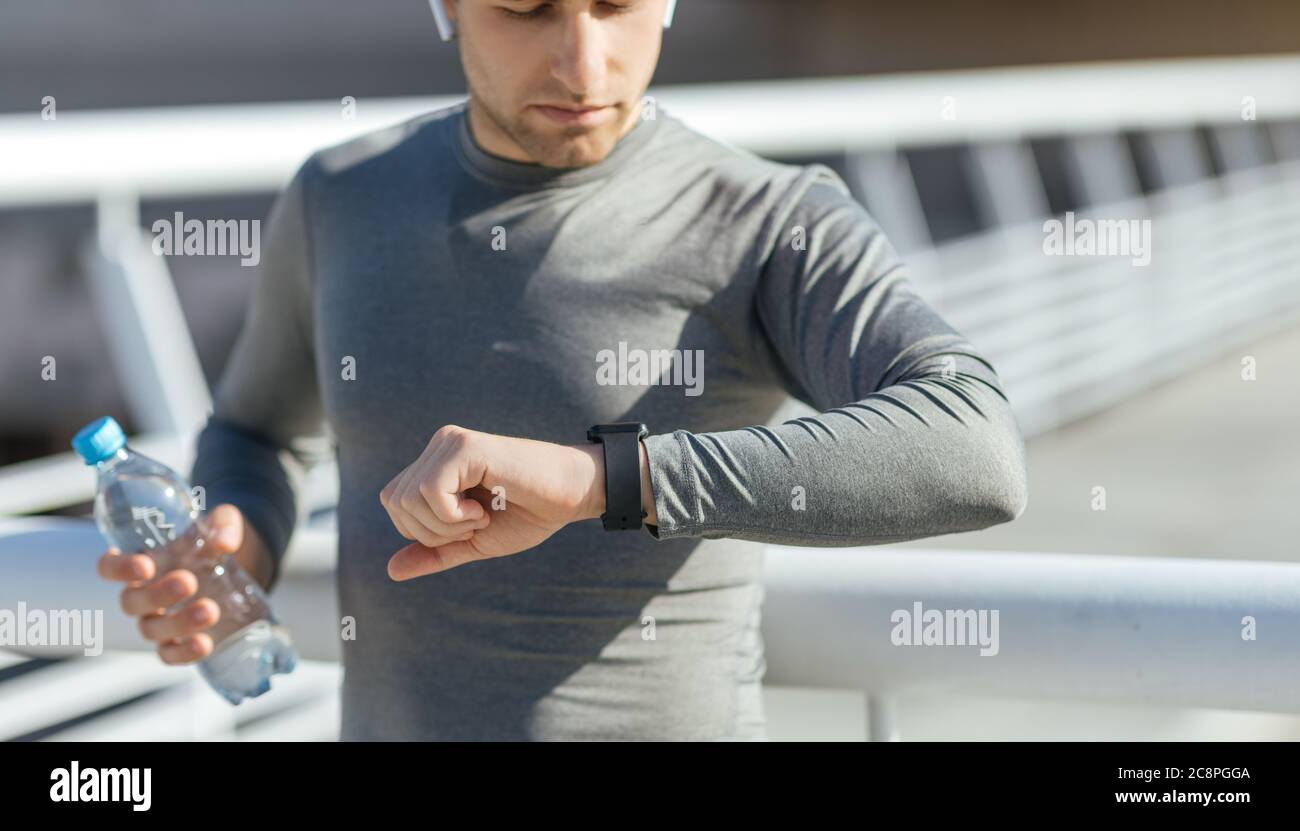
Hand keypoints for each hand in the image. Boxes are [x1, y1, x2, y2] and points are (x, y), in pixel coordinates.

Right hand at [95, 503, 266, 665]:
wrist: (245, 568)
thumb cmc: (218, 541)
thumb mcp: (224, 523)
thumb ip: (223, 524)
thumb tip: (224, 544)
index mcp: (143, 562)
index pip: (110, 567)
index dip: (119, 568)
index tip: (145, 566)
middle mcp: (144, 593)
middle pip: (131, 602)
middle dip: (157, 595)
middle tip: (188, 582)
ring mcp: (159, 621)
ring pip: (150, 630)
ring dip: (178, 623)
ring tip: (210, 611)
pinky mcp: (179, 642)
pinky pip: (169, 655)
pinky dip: (184, 653)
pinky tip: (205, 644)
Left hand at [380, 424, 609, 580]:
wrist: (571, 496)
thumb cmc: (528, 514)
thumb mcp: (473, 541)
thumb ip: (434, 552)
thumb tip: (390, 571)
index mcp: (437, 463)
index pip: (394, 502)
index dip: (423, 530)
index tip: (469, 525)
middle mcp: (440, 446)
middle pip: (395, 502)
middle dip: (433, 531)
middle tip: (476, 523)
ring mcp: (451, 442)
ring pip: (409, 498)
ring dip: (446, 524)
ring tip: (481, 515)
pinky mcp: (465, 446)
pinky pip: (430, 490)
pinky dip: (452, 515)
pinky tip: (482, 509)